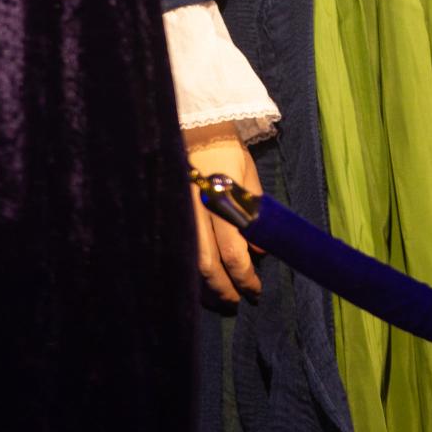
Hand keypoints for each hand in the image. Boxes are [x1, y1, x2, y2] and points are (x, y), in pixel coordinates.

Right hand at [184, 120, 263, 305]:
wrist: (197, 129)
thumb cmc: (227, 152)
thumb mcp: (249, 177)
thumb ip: (256, 212)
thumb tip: (259, 250)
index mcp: (220, 204)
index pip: (233, 252)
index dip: (244, 277)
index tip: (255, 289)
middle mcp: (196, 214)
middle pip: (207, 265)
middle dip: (223, 288)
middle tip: (236, 302)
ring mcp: (180, 215)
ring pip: (190, 261)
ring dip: (206, 283)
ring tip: (220, 295)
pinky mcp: (171, 214)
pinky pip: (180, 248)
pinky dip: (191, 267)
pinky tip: (202, 275)